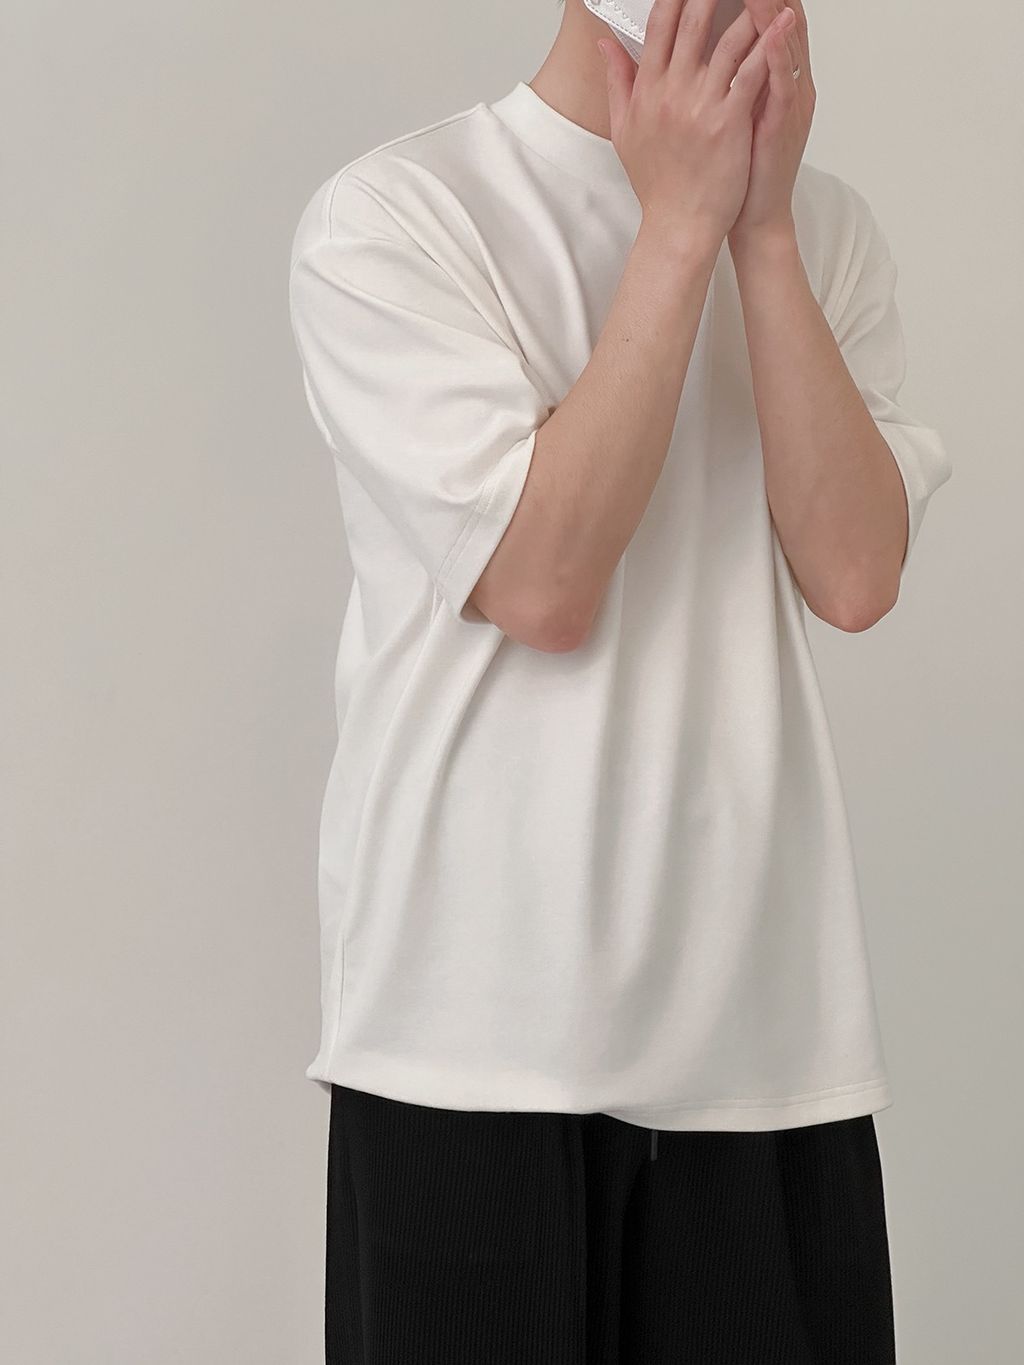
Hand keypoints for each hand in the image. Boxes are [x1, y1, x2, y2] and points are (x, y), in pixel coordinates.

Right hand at [599, 0, 797, 248]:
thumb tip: (606, 44)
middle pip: (692, 21)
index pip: (660, 25)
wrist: (678, 225)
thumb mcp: (624, 131)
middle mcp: (671, 92)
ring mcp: (701, 106)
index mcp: (647, 90)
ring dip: (749, 9)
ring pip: (729, 40)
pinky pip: (753, 72)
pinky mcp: (728, 122)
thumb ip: (618, 82)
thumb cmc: (657, 183)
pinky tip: (784, 23)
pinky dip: (770, 45)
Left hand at [727, 0, 814, 248]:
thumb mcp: (723, 113)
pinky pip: (784, 83)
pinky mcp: (782, 124)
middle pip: (781, 18)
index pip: (762, 19)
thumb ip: (716, 76)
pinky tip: (772, 32)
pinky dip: (780, 54)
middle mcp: (783, 81)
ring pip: (787, 42)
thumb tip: (690, 46)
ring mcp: (786, 101)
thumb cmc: (733, 171)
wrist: (749, 217)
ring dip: (774, 10)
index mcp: (765, 77)